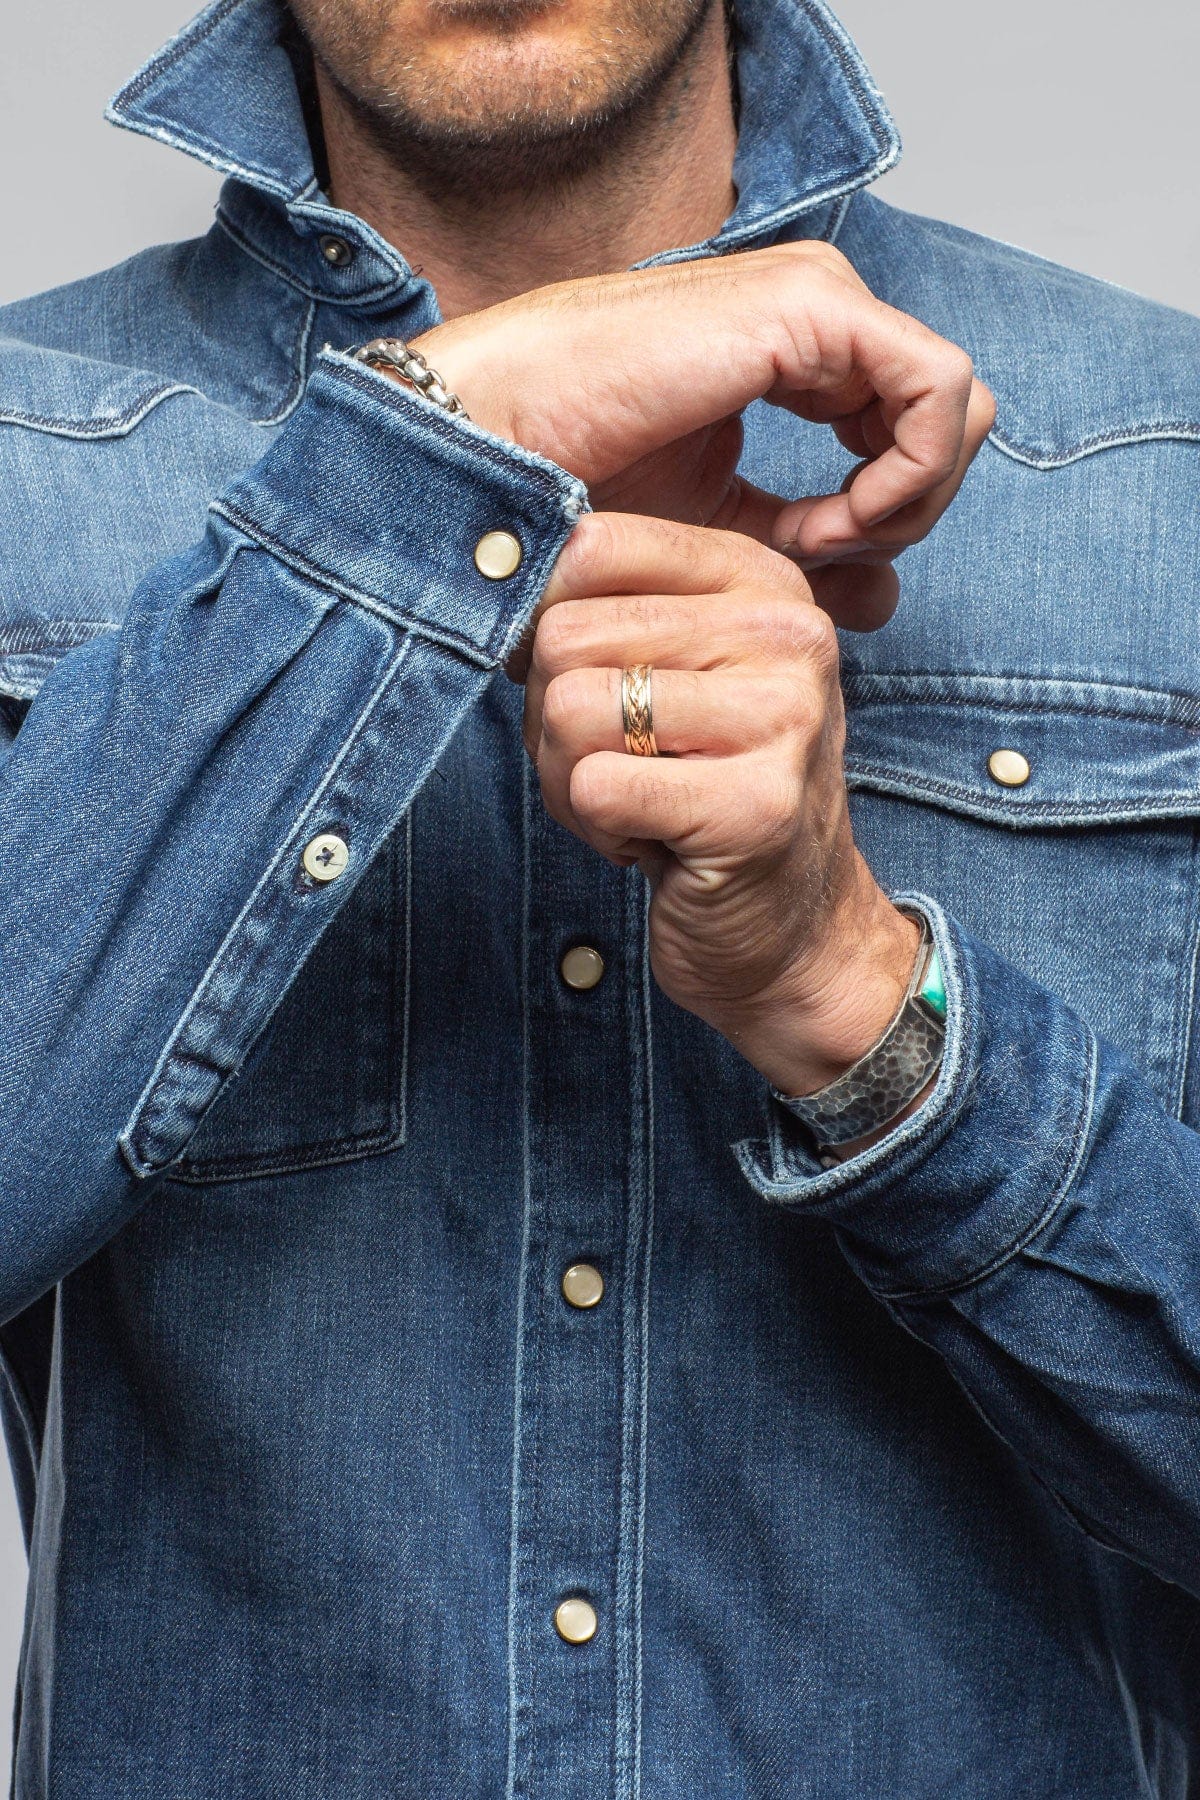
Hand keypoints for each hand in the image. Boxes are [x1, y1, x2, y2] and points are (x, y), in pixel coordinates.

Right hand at [414, 242, 993, 627]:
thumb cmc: (584, 480)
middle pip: (946, 418)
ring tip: (828, 539)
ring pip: (956, 405)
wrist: (505, 438)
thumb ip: (812, 553)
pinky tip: (835, 520)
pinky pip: (936, 392)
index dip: (885, 516)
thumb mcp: (726, 539)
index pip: (908, 428)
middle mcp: (820, 312)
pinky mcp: (816, 307)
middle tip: (831, 555)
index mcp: (800, 348)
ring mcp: (821, 297)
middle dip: (909, 508)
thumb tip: (891, 594)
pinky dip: (905, 475)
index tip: (814, 562)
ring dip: (908, 497)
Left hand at [521, 511, 921, 1097]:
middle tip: (618, 765)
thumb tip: (495, 576)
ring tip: (637, 803)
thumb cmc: (711, 796)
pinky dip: (595, 827)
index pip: (591, 544)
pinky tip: (651, 841)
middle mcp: (785, 634)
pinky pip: (593, 787)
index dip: (545, 621)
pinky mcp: (753, 806)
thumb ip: (606, 612)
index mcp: (762, 581)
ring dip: (572, 778)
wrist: (796, 933)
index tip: (582, 680)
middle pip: (565, 636)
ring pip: (568, 710)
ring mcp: (780, 717)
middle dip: (555, 717)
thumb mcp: (676, 676)